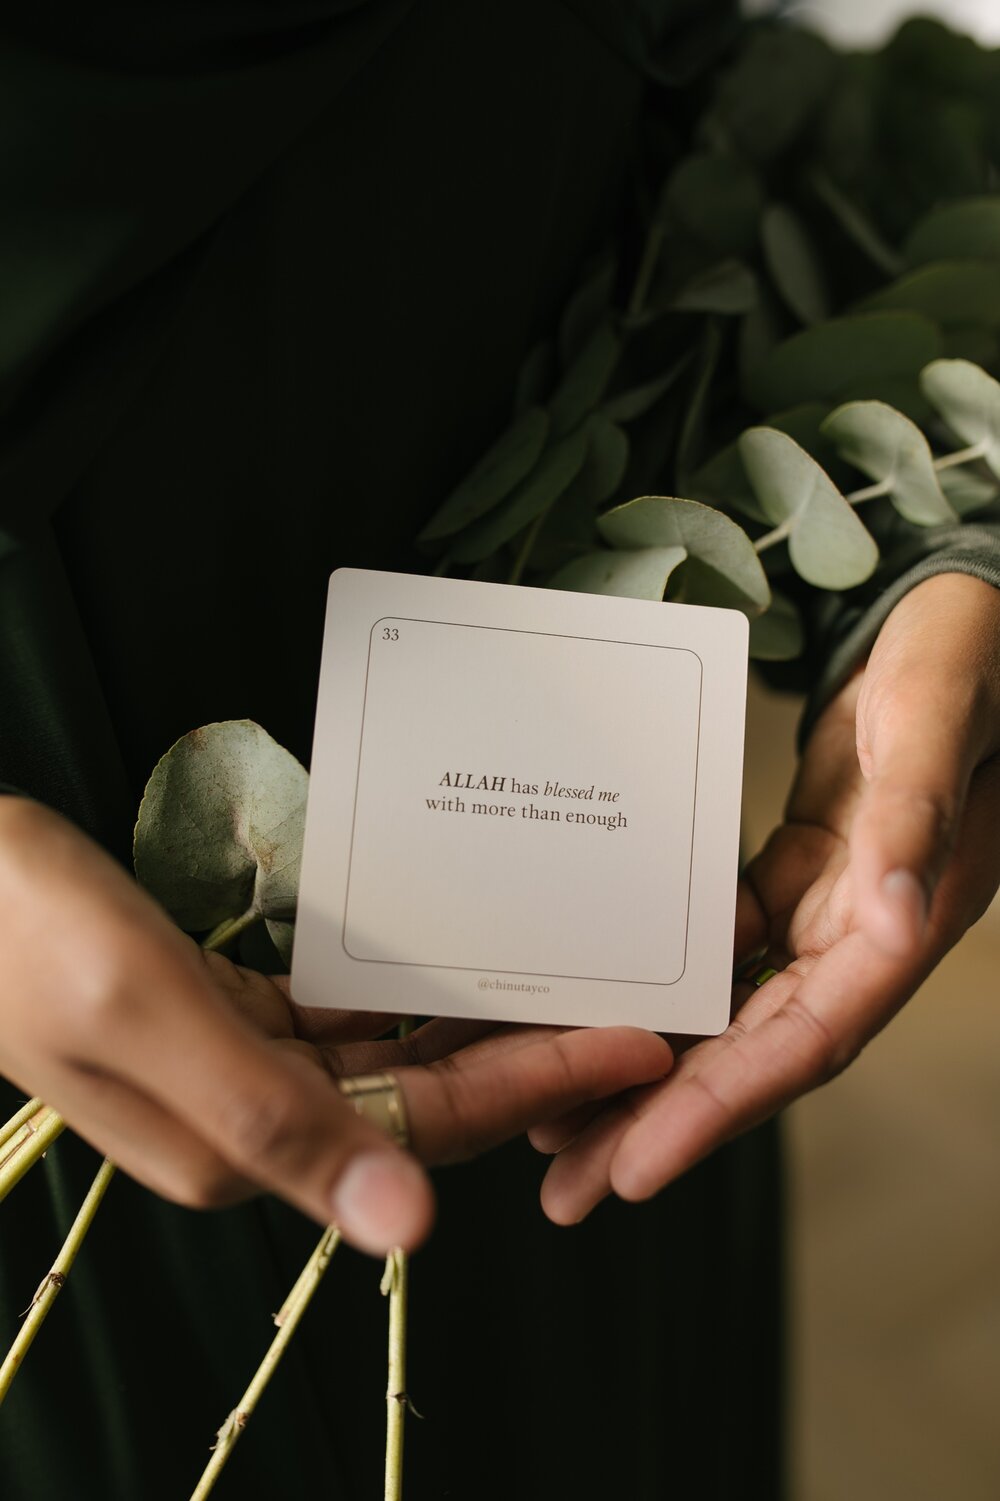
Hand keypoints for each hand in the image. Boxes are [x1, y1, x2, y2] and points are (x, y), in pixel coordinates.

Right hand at [0, 799, 671, 1252]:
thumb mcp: (146, 1014)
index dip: (538, 1090)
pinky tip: (444, 960)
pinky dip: (397, 990)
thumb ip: (271, 1121)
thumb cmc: (22, 933)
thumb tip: (408, 1231)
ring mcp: (232, 1064)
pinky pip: (336, 1012)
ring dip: (471, 1021)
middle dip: (529, 1055)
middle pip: (424, 1094)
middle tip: (627, 1002)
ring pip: (388, 1052)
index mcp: (246, 1142)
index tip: (636, 1045)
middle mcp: (249, 1118)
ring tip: (557, 976)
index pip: (429, 1127)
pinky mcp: (215, 1011)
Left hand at [532, 572, 999, 1222]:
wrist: (965, 612)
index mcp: (903, 916)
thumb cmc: (964, 651)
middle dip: (663, 1123)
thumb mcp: (934, 715)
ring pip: (738, 1012)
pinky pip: (733, 948)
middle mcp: (866, 931)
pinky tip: (609, 1002)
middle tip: (567, 1184)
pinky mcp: (803, 870)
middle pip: (757, 1053)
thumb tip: (895, 923)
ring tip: (564, 1118)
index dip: (722, 1108)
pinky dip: (678, 985)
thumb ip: (918, 815)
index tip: (637, 1166)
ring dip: (659, 1068)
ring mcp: (832, 905)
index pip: (806, 1040)